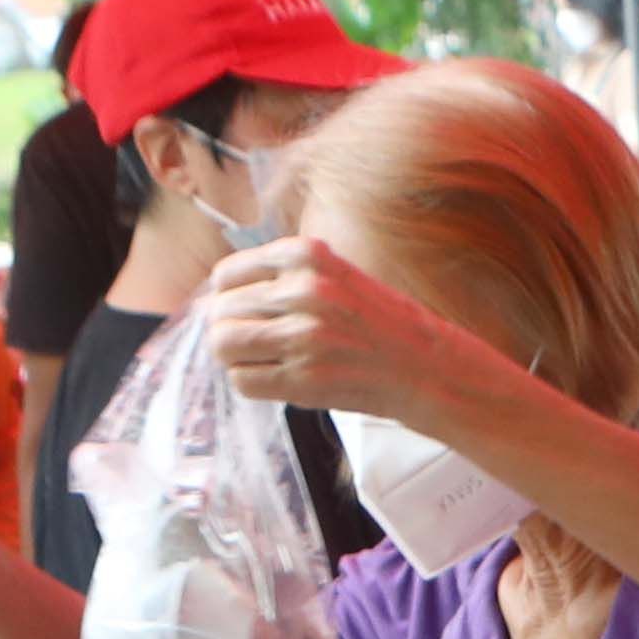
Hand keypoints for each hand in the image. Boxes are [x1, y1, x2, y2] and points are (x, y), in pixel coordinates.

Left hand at [201, 232, 491, 430]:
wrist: (428, 367)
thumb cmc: (380, 324)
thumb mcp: (334, 276)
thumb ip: (280, 278)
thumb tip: (210, 299)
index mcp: (307, 255)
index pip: (226, 275)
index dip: (228, 298)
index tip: (244, 312)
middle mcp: (303, 290)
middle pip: (220, 313)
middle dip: (230, 330)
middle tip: (258, 343)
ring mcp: (304, 336)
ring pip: (224, 345)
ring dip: (236, 358)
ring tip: (264, 360)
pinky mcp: (305, 378)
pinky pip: (243, 381)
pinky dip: (252, 383)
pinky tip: (278, 379)